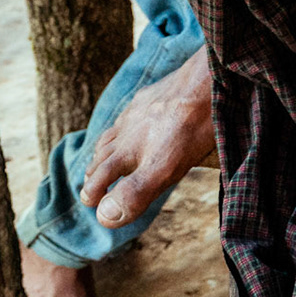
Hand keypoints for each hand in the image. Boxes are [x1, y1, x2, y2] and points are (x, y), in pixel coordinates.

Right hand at [79, 49, 214, 229]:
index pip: (101, 177)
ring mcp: (138, 110)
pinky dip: (122, 125)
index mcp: (128, 152)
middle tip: (89, 187)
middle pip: (102, 155)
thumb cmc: (191, 129)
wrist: (206, 80)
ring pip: (113, 134)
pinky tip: (130, 124)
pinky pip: (130, 112)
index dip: (94, 192)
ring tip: (101, 161)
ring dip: (103, 151)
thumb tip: (104, 216)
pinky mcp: (152, 94)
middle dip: (93, 174)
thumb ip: (134, 193)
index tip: (90, 202)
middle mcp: (127, 131)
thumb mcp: (164, 169)